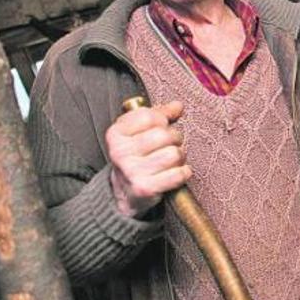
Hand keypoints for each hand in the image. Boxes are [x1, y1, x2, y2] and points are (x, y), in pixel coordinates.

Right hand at [106, 100, 189, 216]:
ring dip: (179, 157)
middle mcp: (120, 152)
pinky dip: (183, 172)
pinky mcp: (145, 188)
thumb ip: (158, 115)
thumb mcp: (138, 132)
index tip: (162, 126)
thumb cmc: (135, 158)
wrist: (125, 193)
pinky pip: (178, 174)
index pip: (149, 116)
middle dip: (174, 139)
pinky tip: (176, 173)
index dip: (163, 120)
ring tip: (171, 161)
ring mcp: (131, 171)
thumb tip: (177, 106)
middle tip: (169, 146)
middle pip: (164, 135)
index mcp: (116, 134)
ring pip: (174, 153)